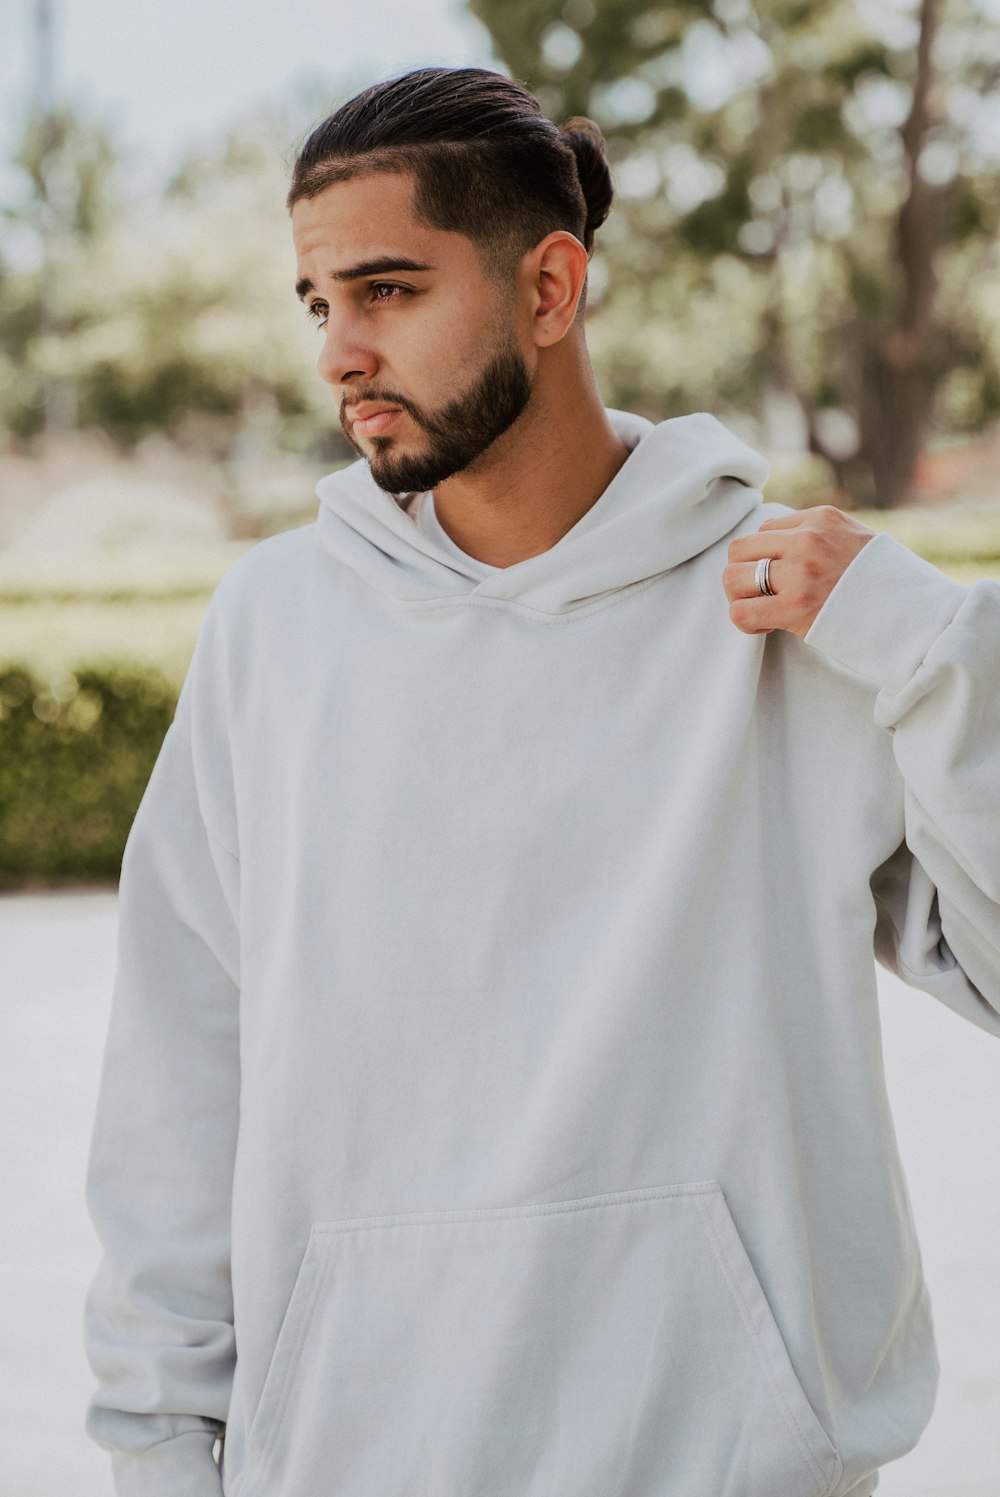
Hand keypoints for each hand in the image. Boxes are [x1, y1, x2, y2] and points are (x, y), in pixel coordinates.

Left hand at [723, 505, 877, 636]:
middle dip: (742, 574)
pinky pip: (742, 612)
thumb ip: (819, 535)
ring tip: (760, 610)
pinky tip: (766, 627)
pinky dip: (745, 622)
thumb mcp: (854, 538)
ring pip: (732, 577)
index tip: (780, 578)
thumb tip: (777, 541)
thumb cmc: (883, 582)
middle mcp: (807, 540)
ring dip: (739, 597)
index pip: (765, 531)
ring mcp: (801, 572)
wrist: (914, 613)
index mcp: (821, 518)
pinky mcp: (797, 606)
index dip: (765, 557)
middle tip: (759, 595)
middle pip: (739, 548)